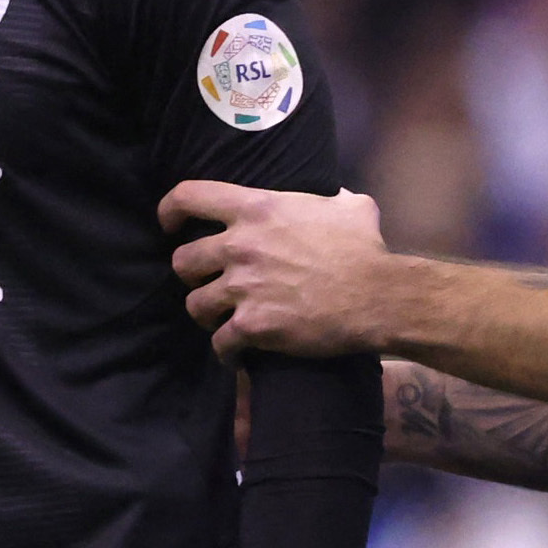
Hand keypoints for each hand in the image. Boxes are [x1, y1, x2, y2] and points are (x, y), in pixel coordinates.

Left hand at [161, 182, 393, 357]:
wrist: (378, 297)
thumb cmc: (365, 248)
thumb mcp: (348, 206)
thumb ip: (326, 196)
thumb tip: (330, 194)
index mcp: (256, 208)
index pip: (188, 197)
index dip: (170, 211)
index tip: (170, 225)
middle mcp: (240, 246)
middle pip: (182, 261)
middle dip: (192, 275)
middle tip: (209, 282)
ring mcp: (243, 287)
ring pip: (194, 304)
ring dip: (206, 314)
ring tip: (221, 319)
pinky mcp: (252, 325)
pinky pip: (219, 342)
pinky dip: (226, 350)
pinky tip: (236, 352)